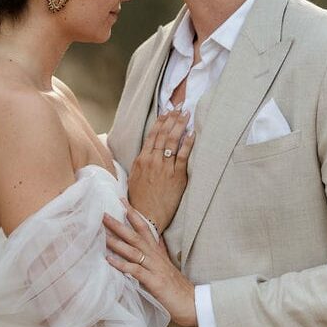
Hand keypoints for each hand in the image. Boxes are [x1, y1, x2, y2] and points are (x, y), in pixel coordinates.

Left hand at [104, 204, 197, 326]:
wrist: (193, 303)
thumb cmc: (178, 288)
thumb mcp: (167, 267)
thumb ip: (160, 253)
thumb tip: (156, 240)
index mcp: (158, 253)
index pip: (145, 228)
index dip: (133, 214)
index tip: (121, 201)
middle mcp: (156, 257)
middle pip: (136, 236)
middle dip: (119, 224)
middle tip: (103, 213)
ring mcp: (155, 269)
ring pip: (134, 251)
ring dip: (117, 242)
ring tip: (102, 234)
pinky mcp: (154, 282)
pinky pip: (135, 271)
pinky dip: (121, 265)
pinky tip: (109, 260)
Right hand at [126, 108, 194, 231]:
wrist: (146, 217)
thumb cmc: (140, 201)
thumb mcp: (134, 179)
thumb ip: (141, 165)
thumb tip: (146, 155)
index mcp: (141, 160)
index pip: (152, 136)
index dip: (160, 123)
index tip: (166, 113)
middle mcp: (152, 161)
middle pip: (163, 135)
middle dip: (172, 119)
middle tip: (180, 108)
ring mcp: (164, 168)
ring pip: (173, 142)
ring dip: (180, 126)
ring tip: (186, 116)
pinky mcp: (176, 177)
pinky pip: (183, 156)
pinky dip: (188, 144)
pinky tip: (193, 134)